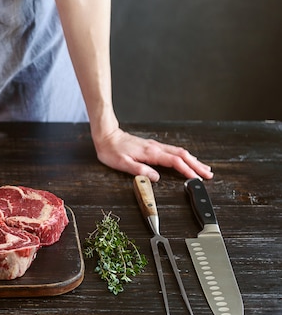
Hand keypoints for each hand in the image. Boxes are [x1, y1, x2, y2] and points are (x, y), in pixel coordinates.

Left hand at [93, 127, 213, 181]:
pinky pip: (173, 151)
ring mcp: (155, 146)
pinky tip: (186, 160)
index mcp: (151, 153)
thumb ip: (139, 170)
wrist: (106, 136)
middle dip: (197, 165)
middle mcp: (155, 148)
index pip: (175, 162)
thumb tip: (155, 178)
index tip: (197, 178)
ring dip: (193, 160)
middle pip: (182, 155)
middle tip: (208, 174)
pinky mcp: (152, 146)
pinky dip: (184, 157)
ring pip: (179, 152)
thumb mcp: (122, 164)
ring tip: (203, 168)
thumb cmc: (111, 150)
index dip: (187, 170)